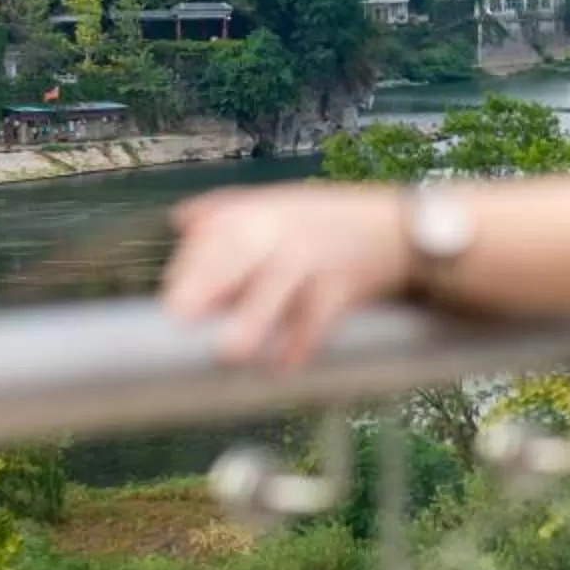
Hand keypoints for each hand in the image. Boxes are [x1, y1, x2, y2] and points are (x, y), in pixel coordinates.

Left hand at [161, 184, 413, 369]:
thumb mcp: (280, 203)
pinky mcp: (342, 285)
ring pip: (277, 287)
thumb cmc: (329, 221)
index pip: (209, 241)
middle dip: (208, 286)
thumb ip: (229, 211)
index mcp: (256, 213)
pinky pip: (317, 317)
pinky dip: (301, 343)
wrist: (399, 229)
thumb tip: (180, 220)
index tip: (170, 313)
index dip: (185, 276)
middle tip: (180, 319)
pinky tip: (284, 366)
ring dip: (254, 320)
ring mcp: (312, 257)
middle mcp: (280, 231)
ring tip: (231, 353)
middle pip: (236, 256)